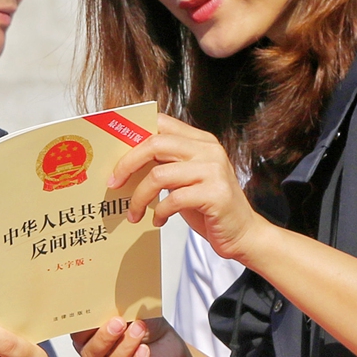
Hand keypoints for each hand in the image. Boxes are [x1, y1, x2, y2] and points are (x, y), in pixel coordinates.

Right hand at [70, 316, 186, 356]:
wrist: (166, 341)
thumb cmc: (142, 324)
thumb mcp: (131, 312)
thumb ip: (118, 308)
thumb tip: (115, 297)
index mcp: (89, 340)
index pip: (78, 336)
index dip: (84, 326)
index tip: (96, 312)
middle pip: (91, 354)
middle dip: (104, 338)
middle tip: (119, 322)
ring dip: (125, 347)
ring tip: (139, 329)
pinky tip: (145, 350)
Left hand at [108, 114, 269, 261]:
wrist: (243, 233)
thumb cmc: (208, 207)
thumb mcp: (186, 179)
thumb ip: (165, 164)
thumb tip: (124, 162)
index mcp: (201, 141)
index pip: (161, 123)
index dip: (133, 133)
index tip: (113, 152)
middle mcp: (209, 150)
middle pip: (155, 144)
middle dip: (127, 164)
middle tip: (113, 184)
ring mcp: (214, 171)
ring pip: (158, 174)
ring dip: (139, 197)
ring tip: (133, 213)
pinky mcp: (215, 194)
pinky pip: (173, 199)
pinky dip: (158, 212)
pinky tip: (158, 220)